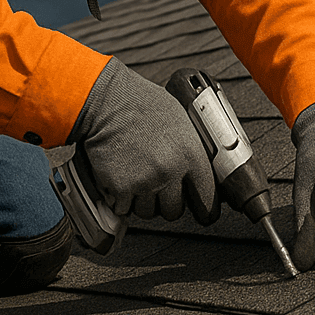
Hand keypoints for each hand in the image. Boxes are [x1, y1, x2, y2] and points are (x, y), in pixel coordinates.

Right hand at [69, 59, 218, 222]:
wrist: (107, 101)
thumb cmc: (141, 103)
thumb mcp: (181, 119)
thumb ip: (193, 149)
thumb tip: (202, 169)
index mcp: (191, 154)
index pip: (207, 199)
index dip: (205, 208)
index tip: (202, 213)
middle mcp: (170, 171)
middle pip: (174, 211)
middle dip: (166, 201)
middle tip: (158, 184)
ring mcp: (144, 182)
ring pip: (148, 212)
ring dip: (142, 201)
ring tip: (137, 176)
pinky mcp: (120, 188)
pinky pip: (124, 208)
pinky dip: (120, 199)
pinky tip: (121, 177)